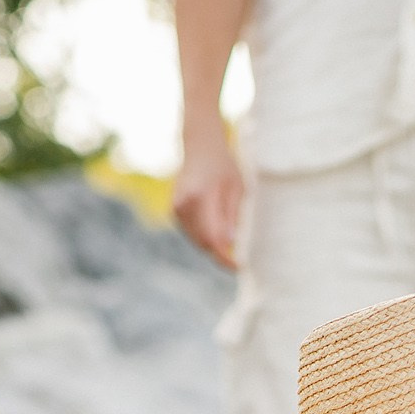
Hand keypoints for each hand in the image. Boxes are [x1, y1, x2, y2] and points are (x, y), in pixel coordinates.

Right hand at [171, 126, 245, 270]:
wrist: (201, 146)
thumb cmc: (224, 166)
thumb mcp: (237, 188)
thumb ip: (231, 216)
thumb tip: (228, 244)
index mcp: (201, 197)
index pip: (213, 237)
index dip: (225, 257)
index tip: (238, 267)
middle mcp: (184, 205)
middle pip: (204, 243)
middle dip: (221, 252)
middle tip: (239, 254)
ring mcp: (177, 209)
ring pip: (198, 240)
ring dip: (214, 244)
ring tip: (229, 230)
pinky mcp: (175, 212)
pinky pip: (193, 233)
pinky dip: (205, 235)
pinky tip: (215, 221)